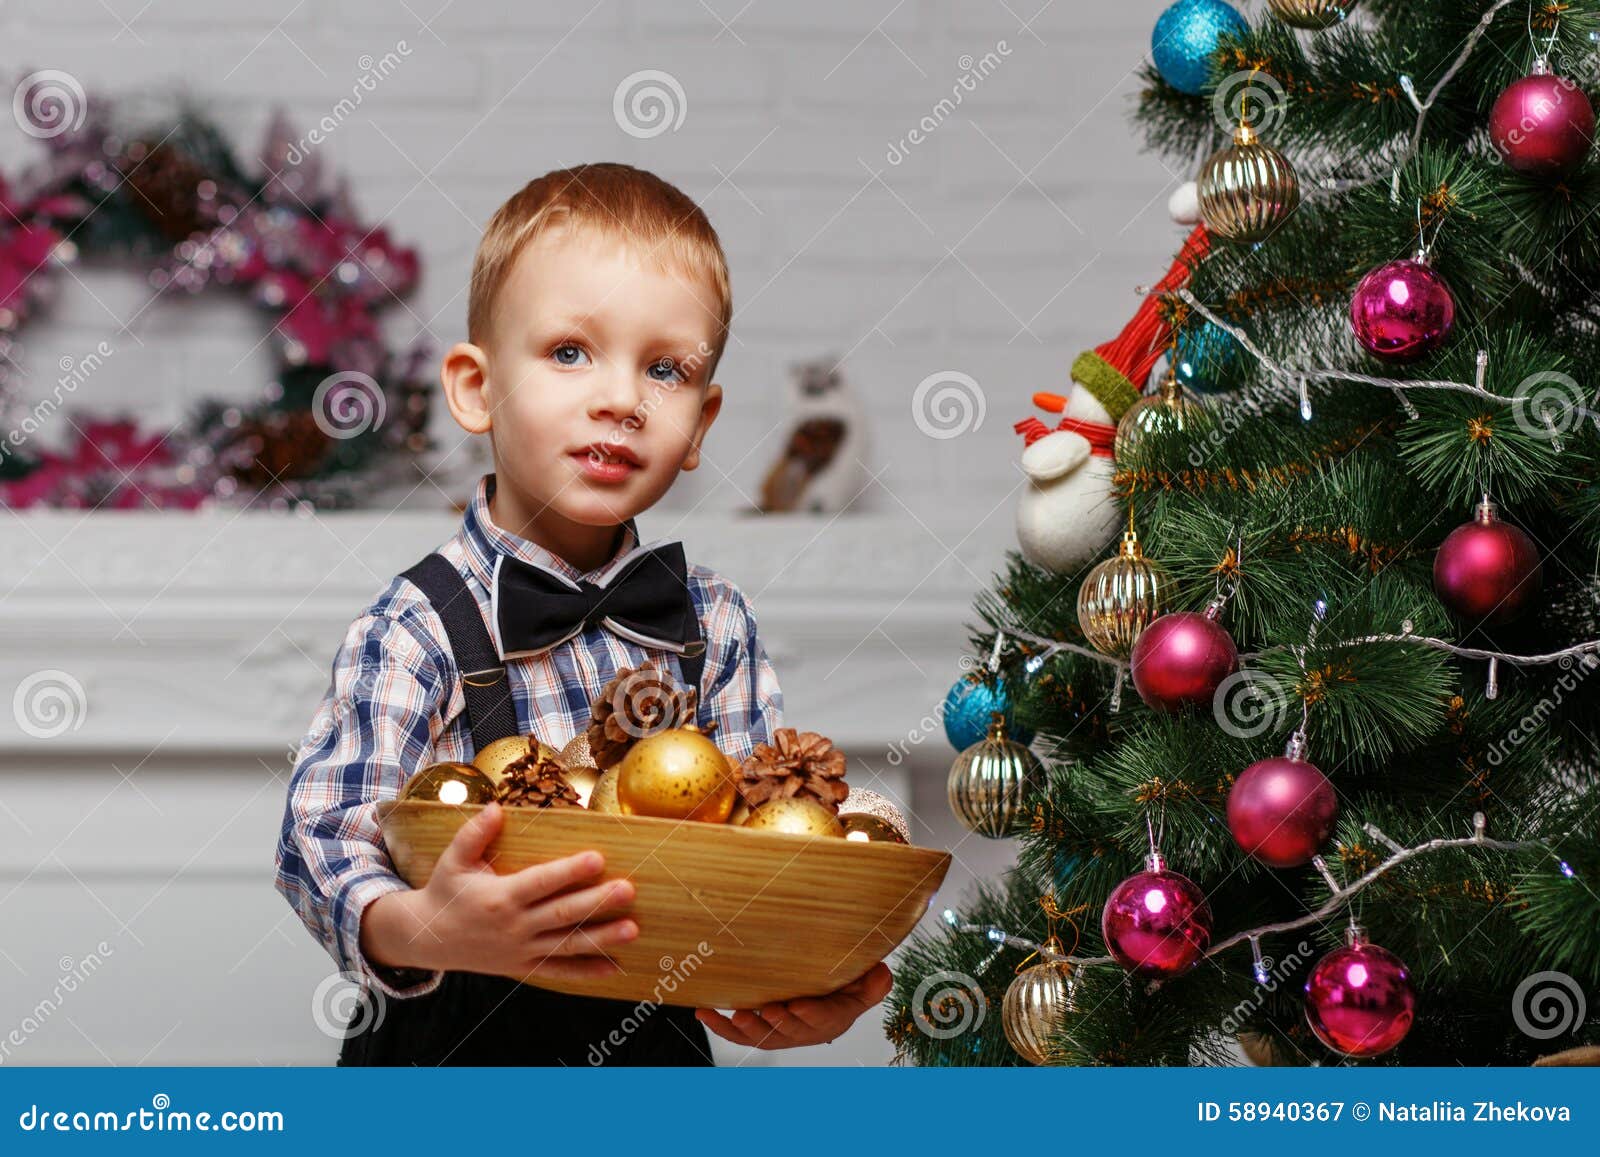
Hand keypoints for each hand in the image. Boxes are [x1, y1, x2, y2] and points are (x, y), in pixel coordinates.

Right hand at [363, 802, 636, 983]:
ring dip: (601, 938)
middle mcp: (513, 926)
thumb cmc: (446, 892)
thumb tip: (495, 807)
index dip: (568, 871)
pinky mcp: (523, 966)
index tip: (597, 858)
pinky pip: (559, 970)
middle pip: (561, 914)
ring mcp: (521, 949)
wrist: (429, 939)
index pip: (541, 882)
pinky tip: (615, 966)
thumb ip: (474, 834)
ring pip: (567, 945)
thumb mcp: (453, 861)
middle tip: (628, 890)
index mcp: (499, 896)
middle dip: (596, 902)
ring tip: (633, 928)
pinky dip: (587, 971)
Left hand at [694, 962, 892, 1049]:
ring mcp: (780, 1033)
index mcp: (833, 1019)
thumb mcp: (865, 987)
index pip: (824, 1019)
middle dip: (777, 1023)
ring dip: (746, 1028)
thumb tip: (882, 972)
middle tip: (766, 1011)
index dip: (811, 1014)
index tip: (797, 1005)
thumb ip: (874, 984)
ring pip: (763, 1037)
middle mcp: (805, 1031)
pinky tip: (703, 1013)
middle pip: (791, 1032)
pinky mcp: (760, 1030)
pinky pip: (738, 1032)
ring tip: (733, 1015)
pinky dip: (720, 1026)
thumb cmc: (845, 990)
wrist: (827, 1001)